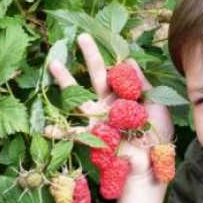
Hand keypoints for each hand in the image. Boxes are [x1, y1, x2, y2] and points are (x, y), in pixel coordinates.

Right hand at [47, 34, 173, 176]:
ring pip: (80, 97)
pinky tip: (45, 128)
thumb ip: (143, 84)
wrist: (151, 166)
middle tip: (81, 36)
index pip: (117, 72)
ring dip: (65, 80)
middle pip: (97, 76)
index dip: (113, 56)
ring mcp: (100, 120)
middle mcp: (110, 105)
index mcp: (126, 97)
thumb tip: (129, 59)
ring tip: (53, 63)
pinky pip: (74, 134)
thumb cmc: (157, 138)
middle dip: (89, 56)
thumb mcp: (156, 106)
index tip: (107, 37)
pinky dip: (59, 133)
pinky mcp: (94, 137)